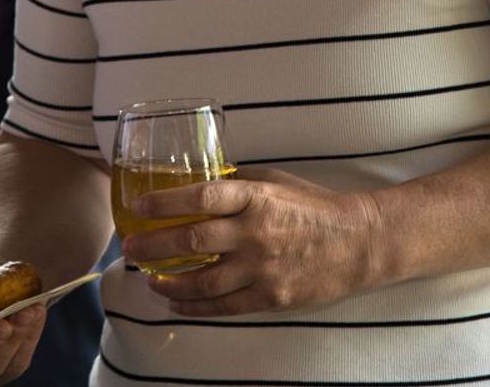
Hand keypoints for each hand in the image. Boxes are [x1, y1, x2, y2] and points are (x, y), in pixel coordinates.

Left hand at [122, 169, 380, 316]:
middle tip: (131, 250)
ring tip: (150, 280)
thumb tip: (201, 184)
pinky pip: (223, 307)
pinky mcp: (271, 297)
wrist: (358, 242)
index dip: (165, 202)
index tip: (140, 207)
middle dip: (154, 246)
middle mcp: (255, 231)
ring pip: (202, 281)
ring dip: (169, 283)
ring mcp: (262, 267)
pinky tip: (176, 303)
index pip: (202, 196)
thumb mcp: (278, 181)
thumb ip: (240, 182)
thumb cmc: (315, 207)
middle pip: (192, 239)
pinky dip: (195, 307)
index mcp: (256, 197)